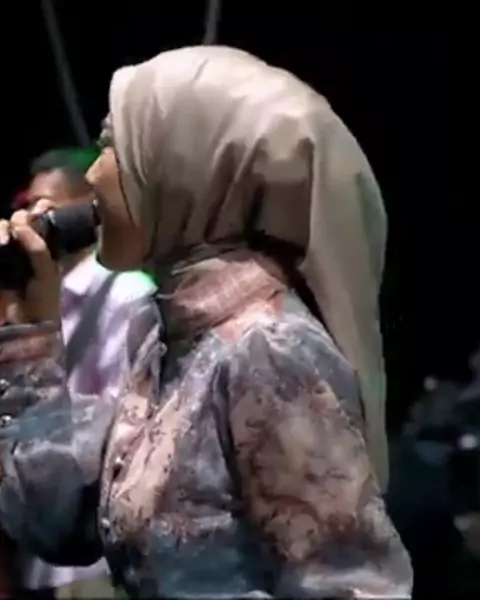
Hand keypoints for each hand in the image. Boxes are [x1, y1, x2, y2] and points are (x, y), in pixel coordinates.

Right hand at [0, 200, 60, 323]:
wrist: (27, 324)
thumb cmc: (44, 299)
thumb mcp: (47, 272)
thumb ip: (38, 248)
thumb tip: (19, 225)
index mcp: (45, 246)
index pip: (41, 220)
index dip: (40, 210)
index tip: (42, 207)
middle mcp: (26, 245)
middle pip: (18, 219)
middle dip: (20, 219)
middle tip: (19, 227)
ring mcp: (9, 253)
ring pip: (2, 228)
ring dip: (2, 228)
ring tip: (3, 241)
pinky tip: (0, 243)